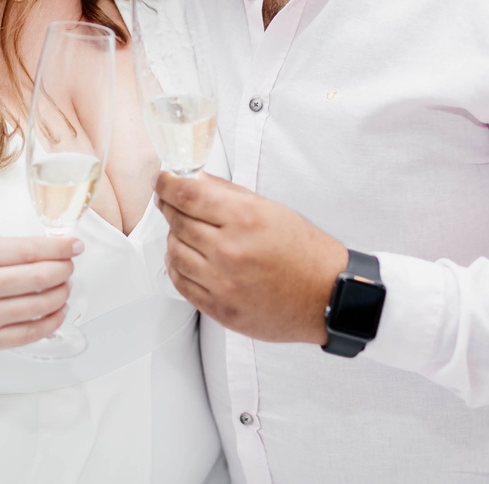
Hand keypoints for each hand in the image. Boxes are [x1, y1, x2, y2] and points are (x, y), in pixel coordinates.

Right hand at [0, 234, 79, 351]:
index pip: (30, 250)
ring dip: (61, 293)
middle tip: (69, 266)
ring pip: (40, 306)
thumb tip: (57, 249)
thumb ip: (13, 246)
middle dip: (64, 270)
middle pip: (39, 278)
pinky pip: (32, 333)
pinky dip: (53, 320)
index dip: (60, 248)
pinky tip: (58, 309)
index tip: (76, 246)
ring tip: (64, 285)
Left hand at [156, 172, 348, 343]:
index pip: (187, 194)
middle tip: (169, 201)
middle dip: (169, 206)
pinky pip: (181, 283)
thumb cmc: (304, 253)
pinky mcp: (219, 308)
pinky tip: (188, 259)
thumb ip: (227, 193)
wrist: (326, 297)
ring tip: (186, 232)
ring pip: (174, 252)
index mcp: (244, 219)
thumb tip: (194, 179)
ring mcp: (222, 283)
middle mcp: (229, 251)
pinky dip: (178, 267)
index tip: (162, 180)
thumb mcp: (270, 209)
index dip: (167, 183)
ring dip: (174, 238)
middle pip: (177, 221)